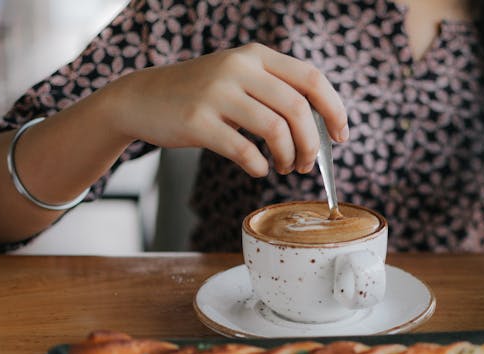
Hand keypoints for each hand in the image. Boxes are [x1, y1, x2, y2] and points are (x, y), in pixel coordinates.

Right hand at [108, 43, 348, 176]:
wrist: (142, 98)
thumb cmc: (201, 95)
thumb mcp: (239, 77)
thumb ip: (276, 91)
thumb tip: (321, 129)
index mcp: (256, 55)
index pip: (312, 78)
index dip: (334, 110)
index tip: (341, 136)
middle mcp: (239, 67)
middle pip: (298, 108)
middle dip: (312, 144)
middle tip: (308, 164)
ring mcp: (217, 93)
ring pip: (276, 130)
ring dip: (288, 157)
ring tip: (284, 167)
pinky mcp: (197, 121)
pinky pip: (244, 151)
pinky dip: (259, 167)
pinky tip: (257, 169)